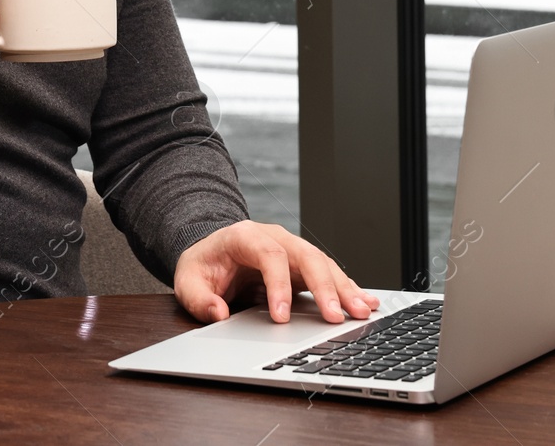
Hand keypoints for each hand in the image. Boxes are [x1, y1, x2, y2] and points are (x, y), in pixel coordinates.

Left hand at [174, 220, 379, 324]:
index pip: (269, 255)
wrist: (210, 253)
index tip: (281, 317)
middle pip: (305, 255)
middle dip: (323, 287)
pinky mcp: (302, 265)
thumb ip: (199, 299)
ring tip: (362, 311)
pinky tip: (366, 301)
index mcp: (244, 236)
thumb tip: (218, 313)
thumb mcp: (187, 282)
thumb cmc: (202, 267)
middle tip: (336, 316)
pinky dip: (348, 287)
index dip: (278, 285)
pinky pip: (329, 273)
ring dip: (344, 288)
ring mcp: (291, 249)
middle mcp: (274, 238)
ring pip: (324, 263)